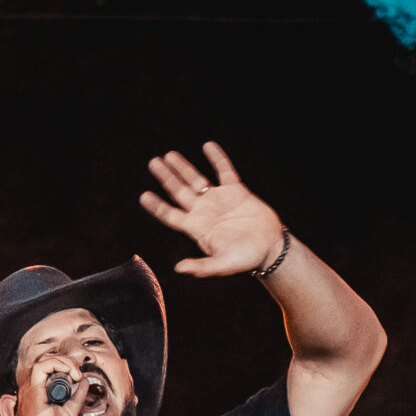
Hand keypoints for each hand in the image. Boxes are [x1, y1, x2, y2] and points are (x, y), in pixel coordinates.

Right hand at [9, 350, 80, 415]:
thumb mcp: (69, 412)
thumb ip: (77, 396)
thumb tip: (84, 381)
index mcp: (39, 393)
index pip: (49, 369)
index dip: (66, 367)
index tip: (79, 378)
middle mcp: (32, 388)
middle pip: (48, 362)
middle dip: (67, 362)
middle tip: (79, 374)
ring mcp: (31, 388)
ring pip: (45, 361)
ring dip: (64, 362)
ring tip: (76, 373)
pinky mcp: (33, 390)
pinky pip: (42, 367)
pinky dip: (58, 365)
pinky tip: (70, 373)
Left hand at [140, 143, 286, 278]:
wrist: (271, 248)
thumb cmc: (246, 259)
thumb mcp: (223, 265)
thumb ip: (202, 267)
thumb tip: (179, 269)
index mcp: (197, 228)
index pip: (170, 215)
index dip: (157, 206)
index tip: (144, 195)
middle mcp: (204, 212)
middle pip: (179, 191)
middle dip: (166, 177)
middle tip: (153, 163)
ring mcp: (219, 200)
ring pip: (196, 179)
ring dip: (183, 167)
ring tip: (169, 155)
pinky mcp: (236, 191)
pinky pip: (224, 171)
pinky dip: (217, 158)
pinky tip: (208, 146)